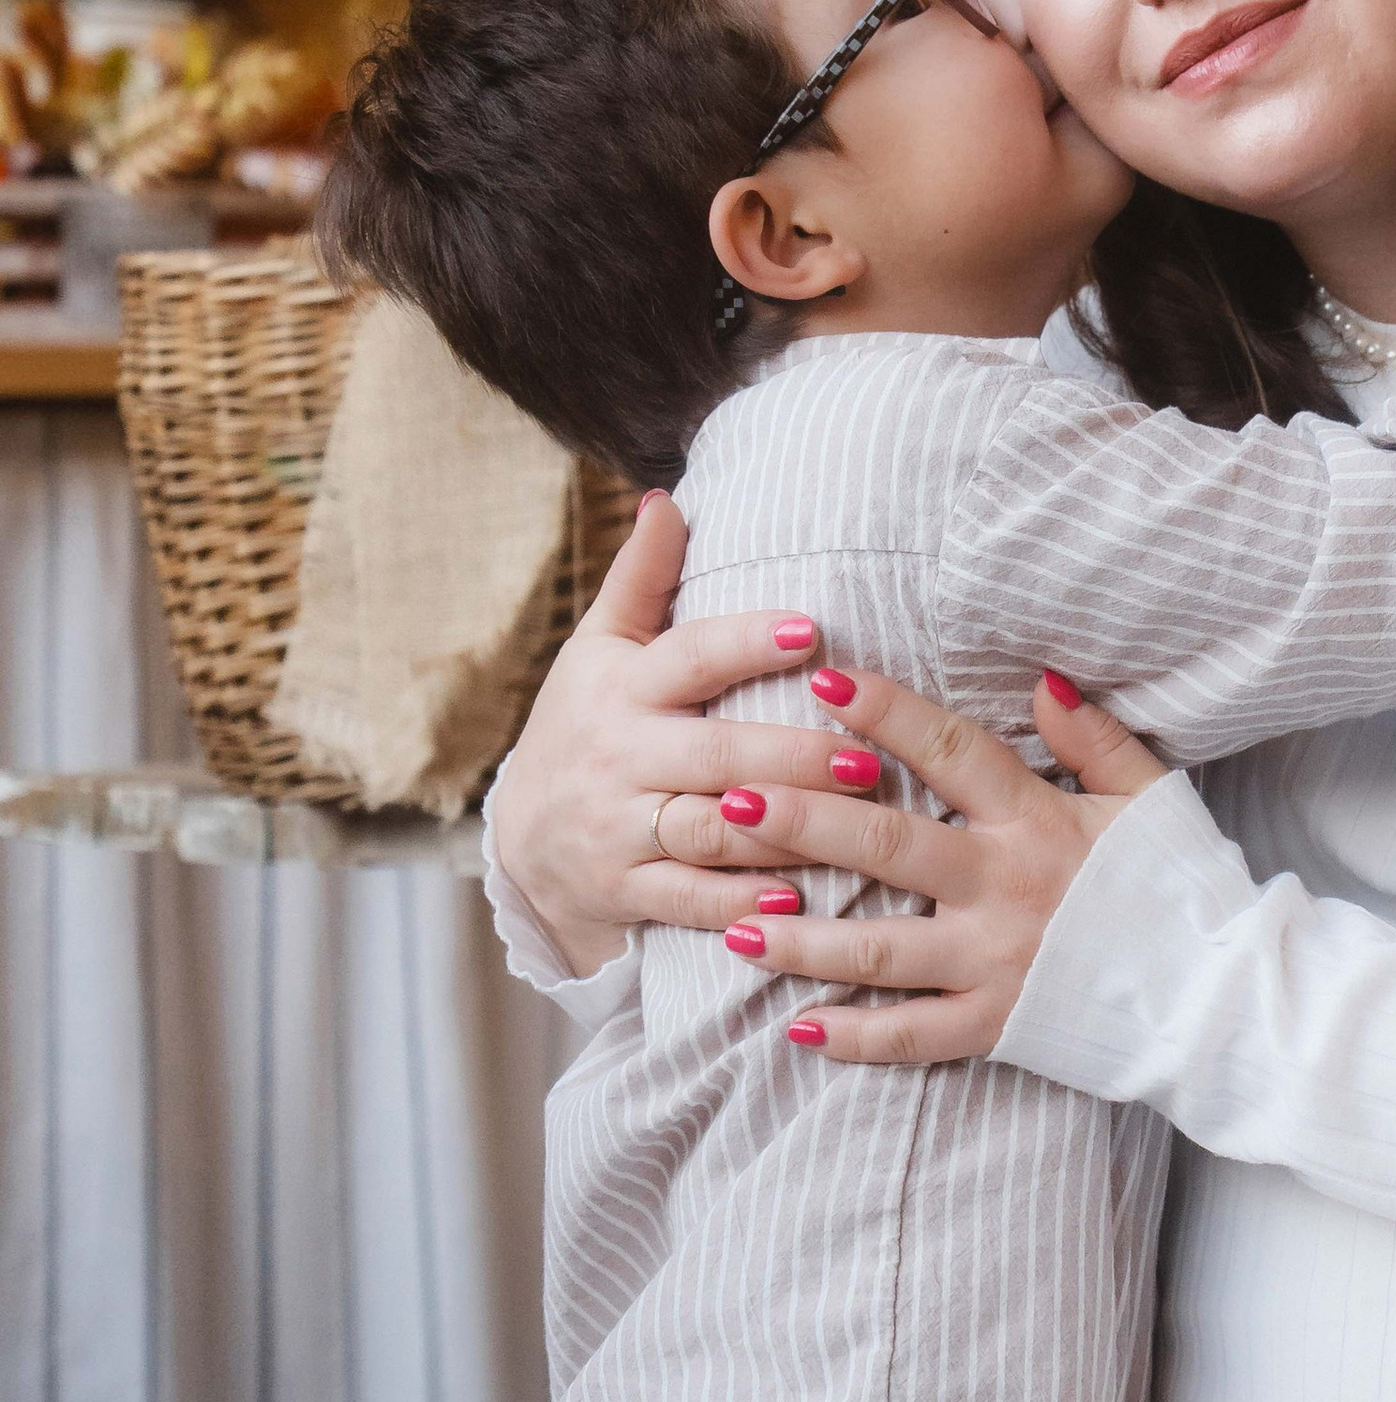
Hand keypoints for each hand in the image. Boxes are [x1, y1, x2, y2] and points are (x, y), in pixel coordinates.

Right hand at [488, 493, 859, 973]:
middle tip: (867, 755)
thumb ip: (640, 578)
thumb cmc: (586, 724)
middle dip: (791, 756)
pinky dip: (739, 904)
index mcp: (622, 688)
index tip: (812, 629)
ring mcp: (621, 828)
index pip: (688, 658)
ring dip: (784, 831)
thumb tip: (667, 497)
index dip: (746, 642)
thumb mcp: (599, 649)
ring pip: (710, 830)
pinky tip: (796, 902)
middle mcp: (621, 757)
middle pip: (714, 754)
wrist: (522, 842)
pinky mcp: (627, 889)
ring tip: (855, 822)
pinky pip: (688, 899)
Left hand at [719, 672, 1166, 1064]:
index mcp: (1037, 821)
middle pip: (885, 846)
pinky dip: (852, 1037)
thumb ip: (1095, 737)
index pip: (950, 752)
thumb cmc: (1184, 887)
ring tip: (732, 922)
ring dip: (799, 937)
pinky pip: (911, 1037)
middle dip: (800, 821)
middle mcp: (1005, 888)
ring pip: (876, 950)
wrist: (1222, 997)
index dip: (886, 711)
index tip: (822, 679)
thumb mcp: (1149, 797)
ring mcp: (996, 963)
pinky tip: (795, 1028)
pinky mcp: (997, 1027)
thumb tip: (1043, 678)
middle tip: (730, 800)